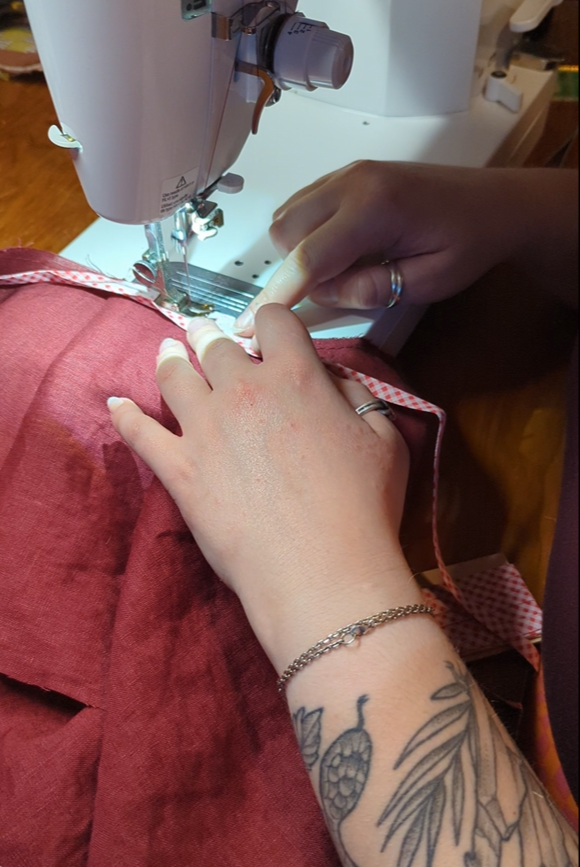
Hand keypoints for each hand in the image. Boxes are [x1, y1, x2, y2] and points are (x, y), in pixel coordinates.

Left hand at [108, 307, 415, 668]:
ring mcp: (203, 427)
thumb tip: (332, 378)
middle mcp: (243, 389)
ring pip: (173, 375)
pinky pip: (139, 432)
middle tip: (205, 337)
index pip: (274, 320)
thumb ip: (357, 396)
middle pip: (216, 344)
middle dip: (211, 336)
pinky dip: (123, 414)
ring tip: (166, 352)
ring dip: (169, 357)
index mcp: (295, 377)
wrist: (320, 569)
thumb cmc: (363, 507)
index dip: (270, 321)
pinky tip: (115, 403)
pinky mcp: (177, 467)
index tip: (267, 334)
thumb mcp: (385, 441)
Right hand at [234, 161, 531, 335]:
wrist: (494, 201)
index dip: (275, 296)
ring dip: (299, 251)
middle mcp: (352, 182)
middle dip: (294, 269)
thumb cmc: (469, 243)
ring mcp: (347, 173)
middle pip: (286, 232)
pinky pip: (303, 204)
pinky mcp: (347, 174)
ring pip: (288, 216)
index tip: (244, 328)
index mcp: (374, 209)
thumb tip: (324, 292)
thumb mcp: (428, 282)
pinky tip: (341, 249)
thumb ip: (371, 289)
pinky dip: (306, 233)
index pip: (309, 258)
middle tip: (335, 290)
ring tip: (343, 269)